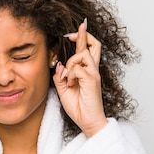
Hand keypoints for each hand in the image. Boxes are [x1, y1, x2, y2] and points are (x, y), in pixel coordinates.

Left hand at [53, 19, 107, 137]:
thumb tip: (59, 64)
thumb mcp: (63, 89)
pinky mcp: (92, 80)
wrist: (87, 121)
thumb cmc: (78, 106)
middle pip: (94, 44)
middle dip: (83, 35)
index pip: (87, 49)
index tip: (74, 31)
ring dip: (70, 63)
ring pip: (82, 54)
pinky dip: (70, 75)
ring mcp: (93, 74)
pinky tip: (70, 85)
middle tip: (73, 34)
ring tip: (68, 79)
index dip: (82, 37)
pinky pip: (77, 68)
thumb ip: (60, 76)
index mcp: (86, 71)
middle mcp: (92, 70)